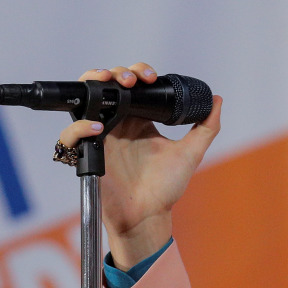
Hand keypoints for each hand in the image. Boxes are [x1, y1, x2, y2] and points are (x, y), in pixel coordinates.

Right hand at [58, 63, 221, 268]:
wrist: (148, 215)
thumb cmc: (165, 188)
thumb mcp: (191, 153)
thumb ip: (206, 127)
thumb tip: (217, 100)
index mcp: (140, 120)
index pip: (133, 86)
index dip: (137, 72)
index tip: (150, 77)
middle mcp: (119, 124)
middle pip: (107, 86)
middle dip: (116, 73)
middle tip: (132, 80)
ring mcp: (101, 137)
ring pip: (85, 101)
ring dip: (93, 85)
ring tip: (110, 84)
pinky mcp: (88, 153)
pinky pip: (70, 136)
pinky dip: (78, 128)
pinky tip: (96, 128)